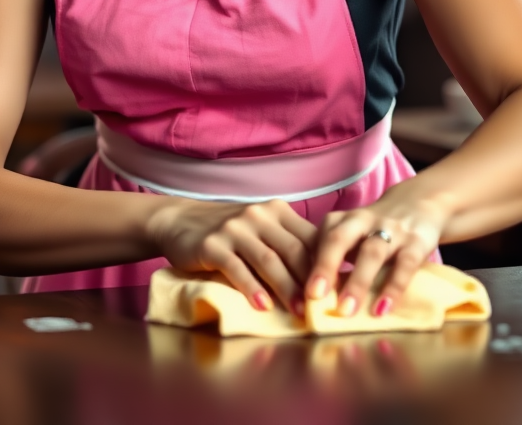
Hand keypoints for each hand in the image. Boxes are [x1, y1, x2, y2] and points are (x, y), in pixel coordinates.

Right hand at [147, 198, 316, 312]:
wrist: (181, 220)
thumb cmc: (230, 231)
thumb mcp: (262, 228)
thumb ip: (288, 243)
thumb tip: (326, 276)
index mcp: (277, 211)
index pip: (310, 237)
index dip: (327, 264)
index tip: (340, 290)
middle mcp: (259, 215)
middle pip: (293, 250)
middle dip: (311, 280)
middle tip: (323, 307)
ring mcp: (235, 228)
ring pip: (268, 260)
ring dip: (286, 288)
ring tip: (299, 311)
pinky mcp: (212, 244)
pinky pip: (236, 268)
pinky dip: (251, 288)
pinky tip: (262, 306)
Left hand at [305, 183, 449, 317]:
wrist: (421, 201)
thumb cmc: (377, 228)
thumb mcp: (353, 235)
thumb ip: (334, 257)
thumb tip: (307, 295)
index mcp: (343, 220)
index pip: (319, 238)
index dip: (305, 263)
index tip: (295, 291)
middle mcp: (363, 221)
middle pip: (339, 239)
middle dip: (325, 267)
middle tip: (313, 296)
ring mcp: (391, 230)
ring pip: (371, 252)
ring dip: (357, 282)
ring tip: (346, 311)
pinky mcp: (417, 242)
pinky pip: (404, 264)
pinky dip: (393, 287)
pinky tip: (382, 309)